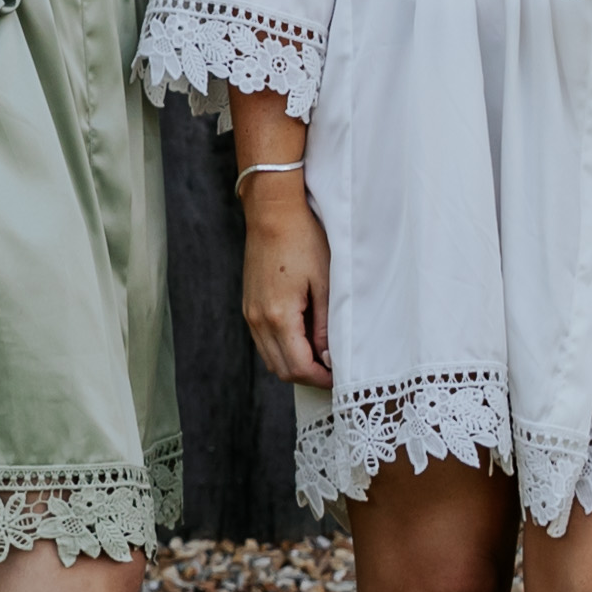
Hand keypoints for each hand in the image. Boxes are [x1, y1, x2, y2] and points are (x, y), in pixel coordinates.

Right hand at [239, 175, 327, 390]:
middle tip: (334, 371)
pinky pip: (264, 342)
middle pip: (282, 370)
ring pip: (271, 359)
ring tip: (322, 356)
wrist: (272, 212)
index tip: (341, 377)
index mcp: (278, 316)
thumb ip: (325, 326)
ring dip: (295, 364)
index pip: (299, 367)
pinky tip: (304, 338)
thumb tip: (328, 357)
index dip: (321, 379)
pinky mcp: (249, 306)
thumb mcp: (325, 283)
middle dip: (309, 377)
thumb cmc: (303, 241)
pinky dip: (283, 349)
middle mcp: (258, 320)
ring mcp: (250, 314)